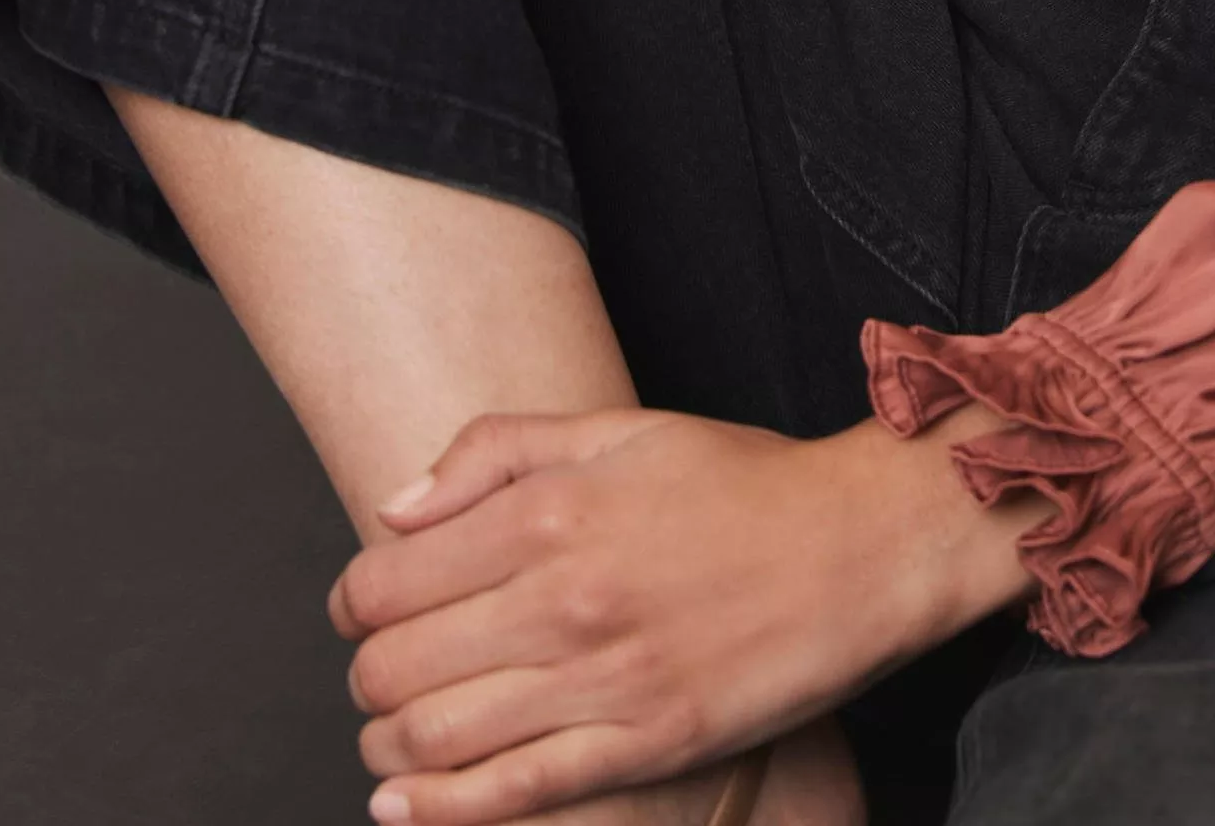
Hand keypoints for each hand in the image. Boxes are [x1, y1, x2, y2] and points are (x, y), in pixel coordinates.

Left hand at [329, 405, 1040, 825]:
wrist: (860, 545)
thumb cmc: (742, 481)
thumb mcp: (620, 428)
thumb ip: (497, 449)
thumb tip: (395, 507)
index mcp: (550, 509)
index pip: (386, 580)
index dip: (353, 600)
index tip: (365, 605)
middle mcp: (563, 597)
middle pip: (394, 665)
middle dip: (366, 674)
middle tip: (382, 669)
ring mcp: (602, 680)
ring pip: (434, 737)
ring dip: (388, 744)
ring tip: (394, 732)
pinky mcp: (642, 746)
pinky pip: (510, 796)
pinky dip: (438, 811)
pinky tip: (404, 808)